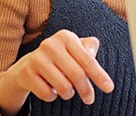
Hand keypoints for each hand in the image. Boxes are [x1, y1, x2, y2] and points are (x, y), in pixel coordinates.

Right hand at [0, 30, 114, 114]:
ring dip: (68, 93)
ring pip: (63, 87)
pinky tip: (50, 89)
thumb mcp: (75, 49)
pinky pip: (48, 94)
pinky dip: (53, 96)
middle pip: (77, 75)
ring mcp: (36, 59)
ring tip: (66, 90)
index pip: (88, 60)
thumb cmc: (60, 58)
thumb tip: (93, 52)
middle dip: (86, 90)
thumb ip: (88, 48)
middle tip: (90, 99)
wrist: (27, 66)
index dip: (100, 76)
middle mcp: (50, 45)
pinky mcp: (26, 73)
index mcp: (66, 37)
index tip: (110, 88)